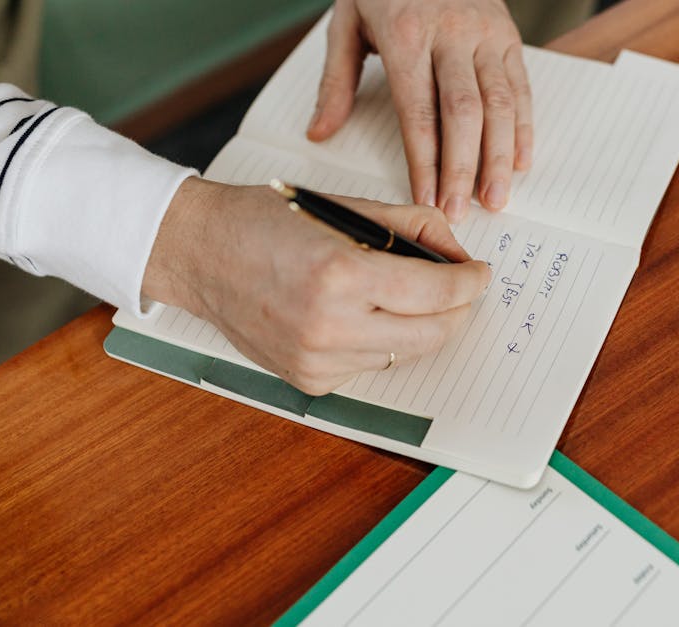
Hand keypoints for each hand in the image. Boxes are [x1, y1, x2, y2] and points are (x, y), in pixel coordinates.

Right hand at [143, 177, 491, 395]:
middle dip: (456, 310)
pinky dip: (380, 342)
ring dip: (418, 326)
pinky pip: (370, 367)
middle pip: (432, 334)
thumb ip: (413, 228)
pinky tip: (361, 315)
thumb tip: (458, 255)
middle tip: (460, 288)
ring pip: (405, 354)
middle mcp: (329, 326)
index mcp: (341, 274)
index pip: (436, 291)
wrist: (199, 254)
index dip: (469, 282)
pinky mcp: (308, 381)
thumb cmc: (267, 221)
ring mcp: (317, 360)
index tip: (479, 274)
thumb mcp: (347, 207)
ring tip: (404, 295)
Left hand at [306, 0, 532, 222]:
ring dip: (499, 158)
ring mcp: (485, 34)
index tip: (424, 200)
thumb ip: (335, 80)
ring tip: (495, 199)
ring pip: (499, 105)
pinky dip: (523, 129)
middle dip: (462, 169)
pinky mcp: (508, 35)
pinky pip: (521, 88)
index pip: (418, 112)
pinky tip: (521, 163)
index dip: (424, 161)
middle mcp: (452, 35)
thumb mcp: (346, 21)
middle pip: (463, 114)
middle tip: (458, 212)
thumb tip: (319, 133)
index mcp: (407, 34)